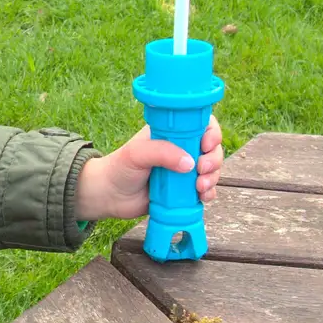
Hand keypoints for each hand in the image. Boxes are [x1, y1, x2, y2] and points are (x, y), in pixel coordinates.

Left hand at [75, 116, 223, 221]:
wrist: (109, 195)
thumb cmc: (120, 167)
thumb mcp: (137, 153)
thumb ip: (162, 153)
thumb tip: (189, 163)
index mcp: (172, 134)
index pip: (201, 125)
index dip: (211, 133)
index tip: (206, 144)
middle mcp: (182, 150)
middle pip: (212, 149)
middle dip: (213, 159)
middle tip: (201, 169)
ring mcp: (184, 171)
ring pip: (212, 170)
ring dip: (213, 177)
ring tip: (200, 187)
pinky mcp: (184, 191)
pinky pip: (206, 191)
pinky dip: (209, 193)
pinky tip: (202, 197)